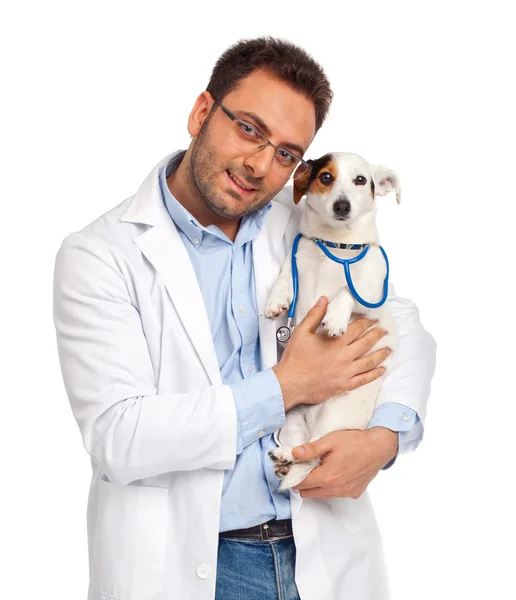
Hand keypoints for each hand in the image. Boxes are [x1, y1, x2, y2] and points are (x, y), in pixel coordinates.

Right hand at [272, 296, 390, 410]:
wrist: (290, 383)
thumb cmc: (295, 358)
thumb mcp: (302, 332)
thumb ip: (315, 315)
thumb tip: (324, 300)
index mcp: (335, 342)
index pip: (357, 329)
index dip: (366, 322)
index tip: (373, 319)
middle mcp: (344, 357)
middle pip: (366, 343)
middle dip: (377, 335)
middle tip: (383, 331)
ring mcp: (346, 372)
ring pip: (369, 361)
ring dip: (381, 354)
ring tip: (388, 349)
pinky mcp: (344, 385)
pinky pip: (364, 379)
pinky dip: (374, 374)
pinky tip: (381, 370)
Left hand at [290, 427, 397, 498]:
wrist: (379, 447)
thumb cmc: (355, 442)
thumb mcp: (330, 440)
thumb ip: (311, 449)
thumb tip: (293, 453)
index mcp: (328, 477)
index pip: (300, 484)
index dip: (292, 475)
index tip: (289, 468)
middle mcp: (336, 490)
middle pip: (308, 492)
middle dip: (302, 481)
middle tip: (304, 466)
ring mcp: (346, 493)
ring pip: (321, 495)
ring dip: (316, 484)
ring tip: (320, 467)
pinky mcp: (354, 493)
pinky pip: (334, 494)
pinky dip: (330, 486)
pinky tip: (335, 471)